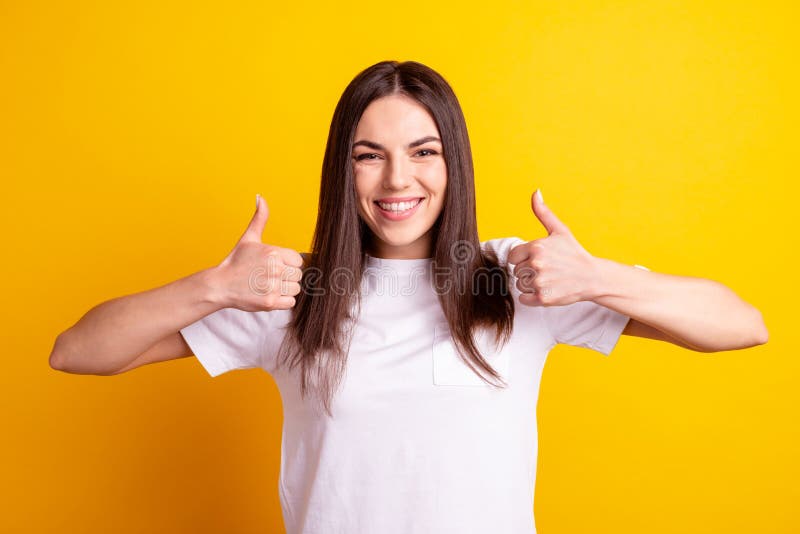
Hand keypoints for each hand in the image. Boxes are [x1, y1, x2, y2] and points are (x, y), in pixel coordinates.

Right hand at [213, 195, 304, 311]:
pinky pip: (291, 302)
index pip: (298, 260)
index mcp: (273, 252)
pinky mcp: (270, 303)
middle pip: (298, 275)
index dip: (288, 263)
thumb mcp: (249, 238)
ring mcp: (272, 287)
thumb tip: (260, 197)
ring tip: (269, 285)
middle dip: (287, 277)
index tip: (275, 265)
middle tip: (269, 276)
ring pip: (296, 289)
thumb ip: (260, 219)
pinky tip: (269, 294)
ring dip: (285, 289)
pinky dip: (282, 301)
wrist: (220, 285)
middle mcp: (275, 269)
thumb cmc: (237, 261)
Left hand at [507, 189, 599, 306]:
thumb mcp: (559, 231)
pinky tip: (547, 289)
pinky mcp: (542, 298)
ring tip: (549, 279)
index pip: (513, 256)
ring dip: (531, 284)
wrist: (592, 277)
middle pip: (517, 271)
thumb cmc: (574, 253)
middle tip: (548, 270)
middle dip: (529, 271)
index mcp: (537, 247)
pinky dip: (532, 297)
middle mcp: (536, 264)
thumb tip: (535, 192)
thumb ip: (543, 212)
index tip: (538, 259)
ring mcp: (539, 282)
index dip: (523, 258)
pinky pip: (523, 298)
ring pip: (520, 284)